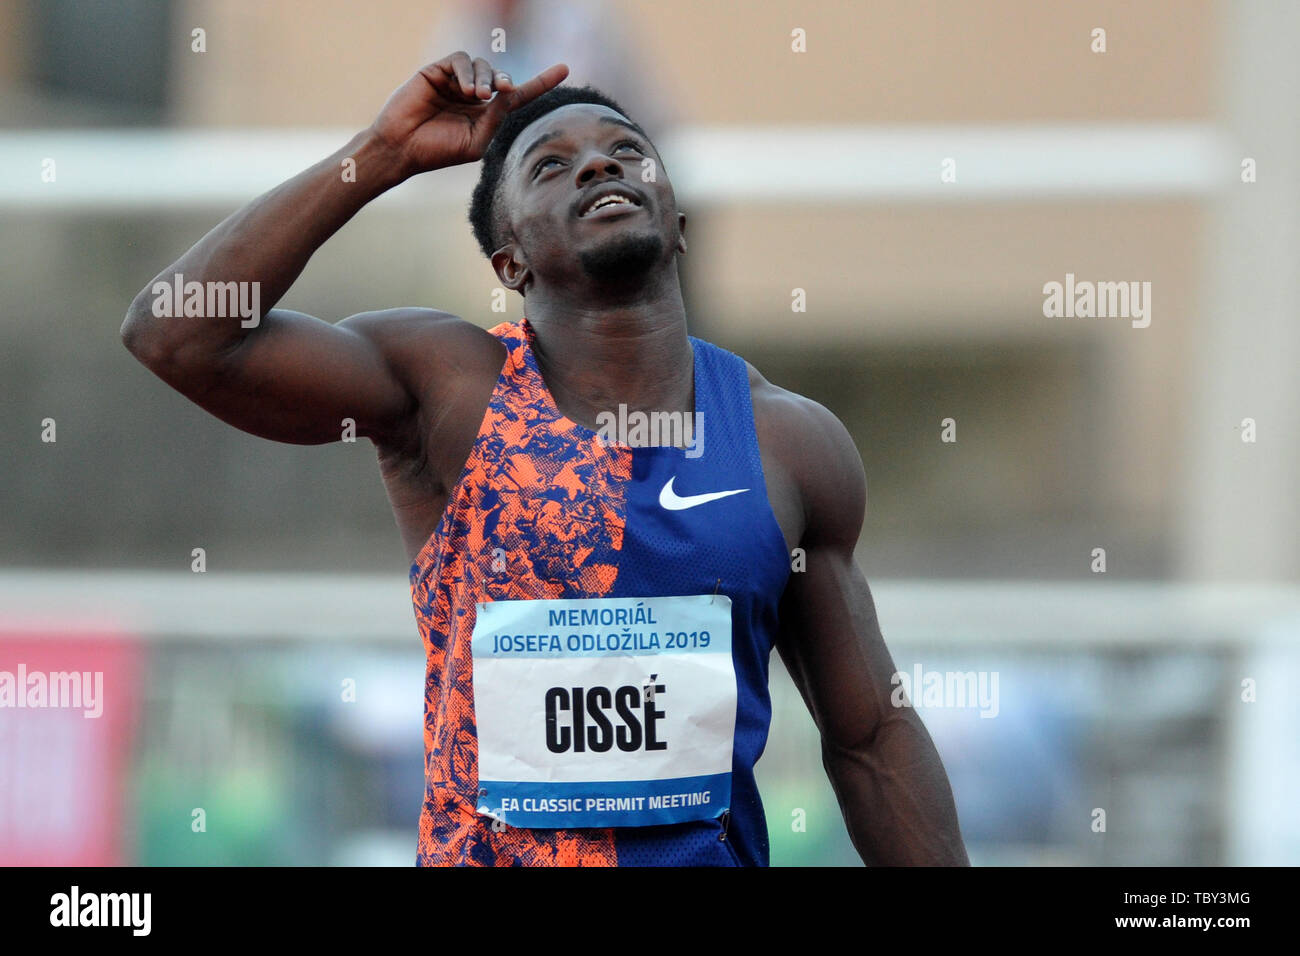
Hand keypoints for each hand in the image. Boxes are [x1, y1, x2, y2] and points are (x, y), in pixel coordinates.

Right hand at [370, 52, 568, 177]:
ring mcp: (454, 82)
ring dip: (485, 78)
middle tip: (502, 90)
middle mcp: (473, 96)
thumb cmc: (438, 151)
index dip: (542, 81)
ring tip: (476, 96)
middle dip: (505, 80)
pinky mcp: (437, 71)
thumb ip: (497, 117)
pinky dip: (466, 70)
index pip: (519, 95)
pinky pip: (460, 59)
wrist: (402, 148)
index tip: (565, 69)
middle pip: (500, 77)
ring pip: (482, 65)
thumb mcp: (476, 141)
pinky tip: (465, 90)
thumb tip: (510, 90)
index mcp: (486, 115)